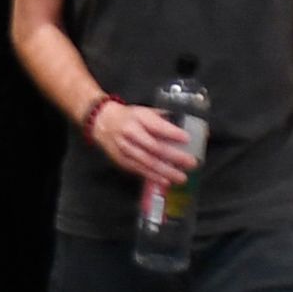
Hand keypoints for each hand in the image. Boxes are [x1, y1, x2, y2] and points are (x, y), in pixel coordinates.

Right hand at [79, 98, 195, 188]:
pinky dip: (153, 176)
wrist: (101, 122)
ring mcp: (125, 148)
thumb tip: (190, 127)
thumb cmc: (129, 116)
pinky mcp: (122, 160)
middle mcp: (131, 133)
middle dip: (174, 156)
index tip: (187, 139)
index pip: (157, 126)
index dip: (172, 133)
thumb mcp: (145, 111)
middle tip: (191, 162)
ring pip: (147, 162)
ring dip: (166, 171)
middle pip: (154, 147)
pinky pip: (139, 170)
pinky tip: (166, 181)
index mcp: (139, 117)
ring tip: (182, 177)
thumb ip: (164, 119)